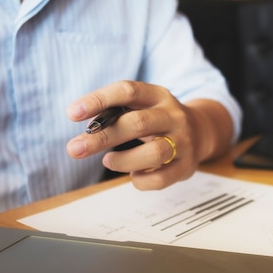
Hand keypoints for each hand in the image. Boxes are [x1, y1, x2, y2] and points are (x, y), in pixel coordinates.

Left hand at [66, 81, 204, 189]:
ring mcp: (183, 141)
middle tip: (74, 149)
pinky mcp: (187, 166)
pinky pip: (162, 179)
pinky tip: (133, 175)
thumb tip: (85, 132)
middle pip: (138, 124)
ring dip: (123, 160)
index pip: (128, 91)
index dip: (99, 100)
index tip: (72, 114)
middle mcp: (173, 116)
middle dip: (102, 137)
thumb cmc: (157, 119)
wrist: (201, 131)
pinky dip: (141, 180)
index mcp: (158, 95)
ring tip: (108, 161)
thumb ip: (116, 113)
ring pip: (154, 153)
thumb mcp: (142, 106)